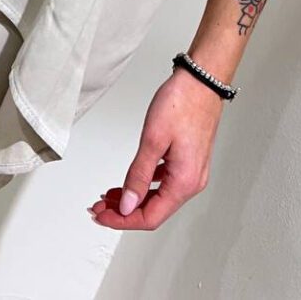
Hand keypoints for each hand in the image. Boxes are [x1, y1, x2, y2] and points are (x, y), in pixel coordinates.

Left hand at [87, 69, 224, 230]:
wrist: (201, 81)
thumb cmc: (182, 103)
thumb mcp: (153, 139)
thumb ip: (138, 175)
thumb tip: (127, 205)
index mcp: (184, 181)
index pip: (149, 216)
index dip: (122, 220)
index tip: (101, 215)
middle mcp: (192, 182)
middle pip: (154, 210)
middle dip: (124, 211)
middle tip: (99, 206)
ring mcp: (192, 172)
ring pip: (158, 197)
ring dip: (133, 199)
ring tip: (109, 196)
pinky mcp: (188, 161)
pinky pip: (164, 183)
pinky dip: (144, 186)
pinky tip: (130, 182)